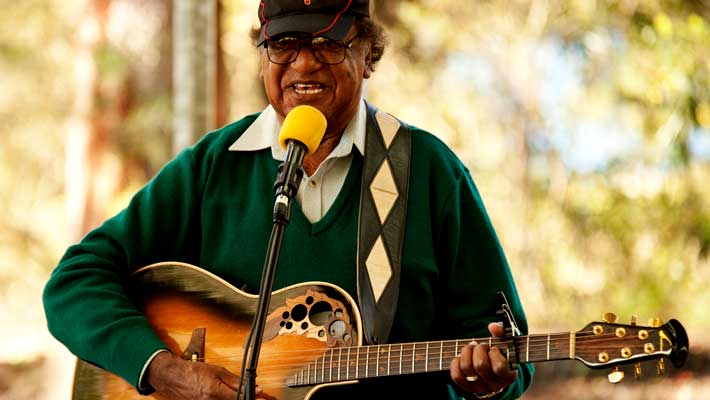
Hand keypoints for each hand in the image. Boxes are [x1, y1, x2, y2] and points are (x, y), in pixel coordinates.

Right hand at [146, 351, 264, 399]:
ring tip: (232, 392)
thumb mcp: (217, 371)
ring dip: (232, 399)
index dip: (252, 397)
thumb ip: (235, 381)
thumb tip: (253, 386)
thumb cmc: (193, 371)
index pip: (239, 398)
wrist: (173, 377)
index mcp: (214, 391)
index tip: (261, 396)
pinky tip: (224, 396)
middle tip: (251, 395)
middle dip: (242, 398)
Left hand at [450, 322, 517, 397]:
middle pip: (480, 365)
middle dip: (479, 349)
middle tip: (481, 345)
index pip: (499, 367)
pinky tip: (460, 356)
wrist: (495, 372)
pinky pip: (457, 376)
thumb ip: (502, 333)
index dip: (494, 353)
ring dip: (466, 352)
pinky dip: (456, 363)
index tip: (494, 348)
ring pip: (467, 368)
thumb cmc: (502, 354)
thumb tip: (492, 326)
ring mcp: (480, 387)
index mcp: (508, 375)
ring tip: (471, 347)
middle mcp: (494, 384)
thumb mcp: (507, 344)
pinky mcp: (467, 387)